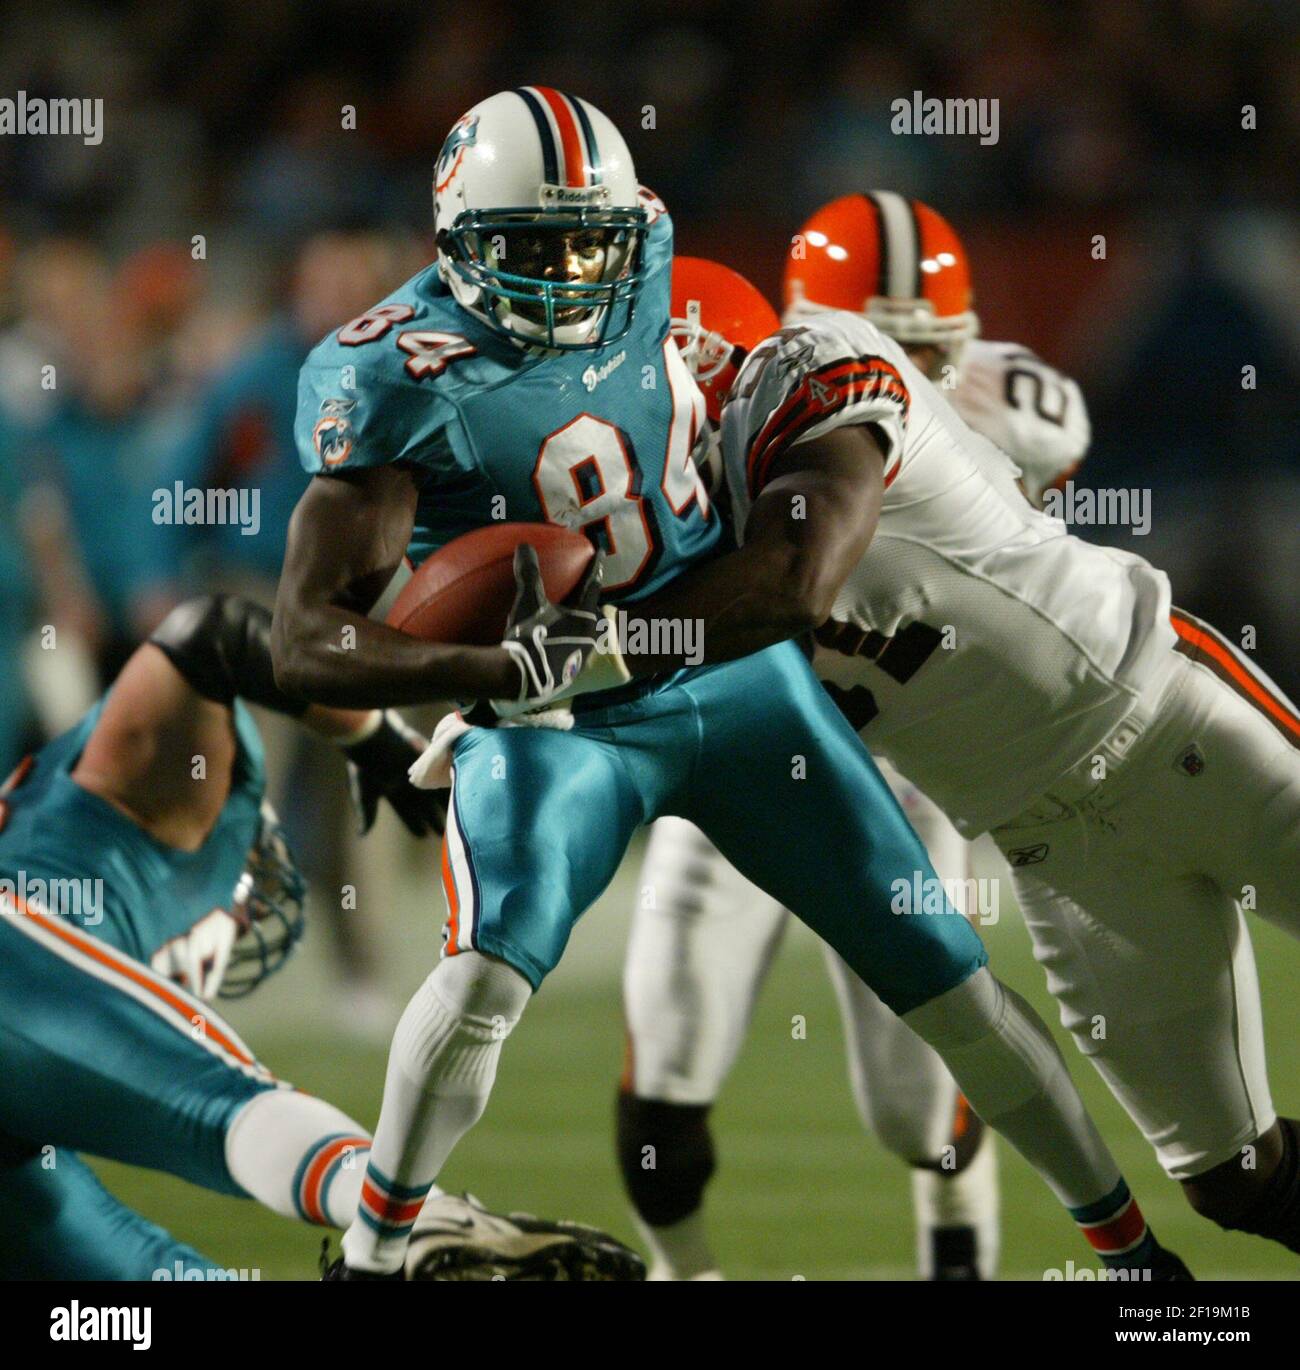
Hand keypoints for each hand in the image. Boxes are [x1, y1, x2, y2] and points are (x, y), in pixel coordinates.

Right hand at [343, 710, 447, 835]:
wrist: (375, 738)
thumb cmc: (368, 768)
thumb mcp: (365, 794)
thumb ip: (367, 814)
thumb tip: (362, 835)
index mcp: (392, 791)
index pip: (406, 812)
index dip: (414, 824)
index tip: (423, 835)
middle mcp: (407, 783)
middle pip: (423, 805)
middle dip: (433, 818)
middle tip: (444, 832)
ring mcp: (418, 771)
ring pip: (434, 792)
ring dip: (445, 805)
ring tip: (457, 817)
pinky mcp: (427, 759)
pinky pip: (442, 775)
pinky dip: (450, 785)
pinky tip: (460, 795)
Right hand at [494, 545, 606, 717]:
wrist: (523, 678)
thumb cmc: (531, 636)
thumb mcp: (529, 602)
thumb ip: (529, 574)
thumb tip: (525, 546)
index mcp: (584, 616)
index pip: (592, 584)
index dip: (596, 567)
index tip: (601, 553)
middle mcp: (590, 636)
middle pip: (593, 612)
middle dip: (590, 601)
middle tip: (584, 590)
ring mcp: (582, 656)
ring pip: (586, 633)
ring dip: (581, 623)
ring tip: (570, 617)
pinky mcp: (570, 672)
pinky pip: (574, 649)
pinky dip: (569, 640)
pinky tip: (558, 641)